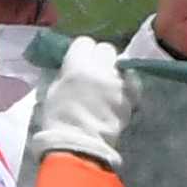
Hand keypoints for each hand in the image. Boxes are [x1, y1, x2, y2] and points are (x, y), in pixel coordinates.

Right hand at [28, 38, 133, 173]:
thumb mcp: (54, 88)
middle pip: (106, 49)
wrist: (80, 143)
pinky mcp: (131, 96)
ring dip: (113, 72)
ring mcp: (118, 82)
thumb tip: (75, 64)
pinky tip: (118, 94)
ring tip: (107, 86)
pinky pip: (132, 81)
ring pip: (120, 65)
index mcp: (77, 65)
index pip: (85, 42)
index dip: (83, 51)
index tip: (80, 60)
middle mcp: (100, 69)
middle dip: (101, 57)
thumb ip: (67, 72)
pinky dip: (127, 85)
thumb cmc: (60, 118)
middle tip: (95, 70)